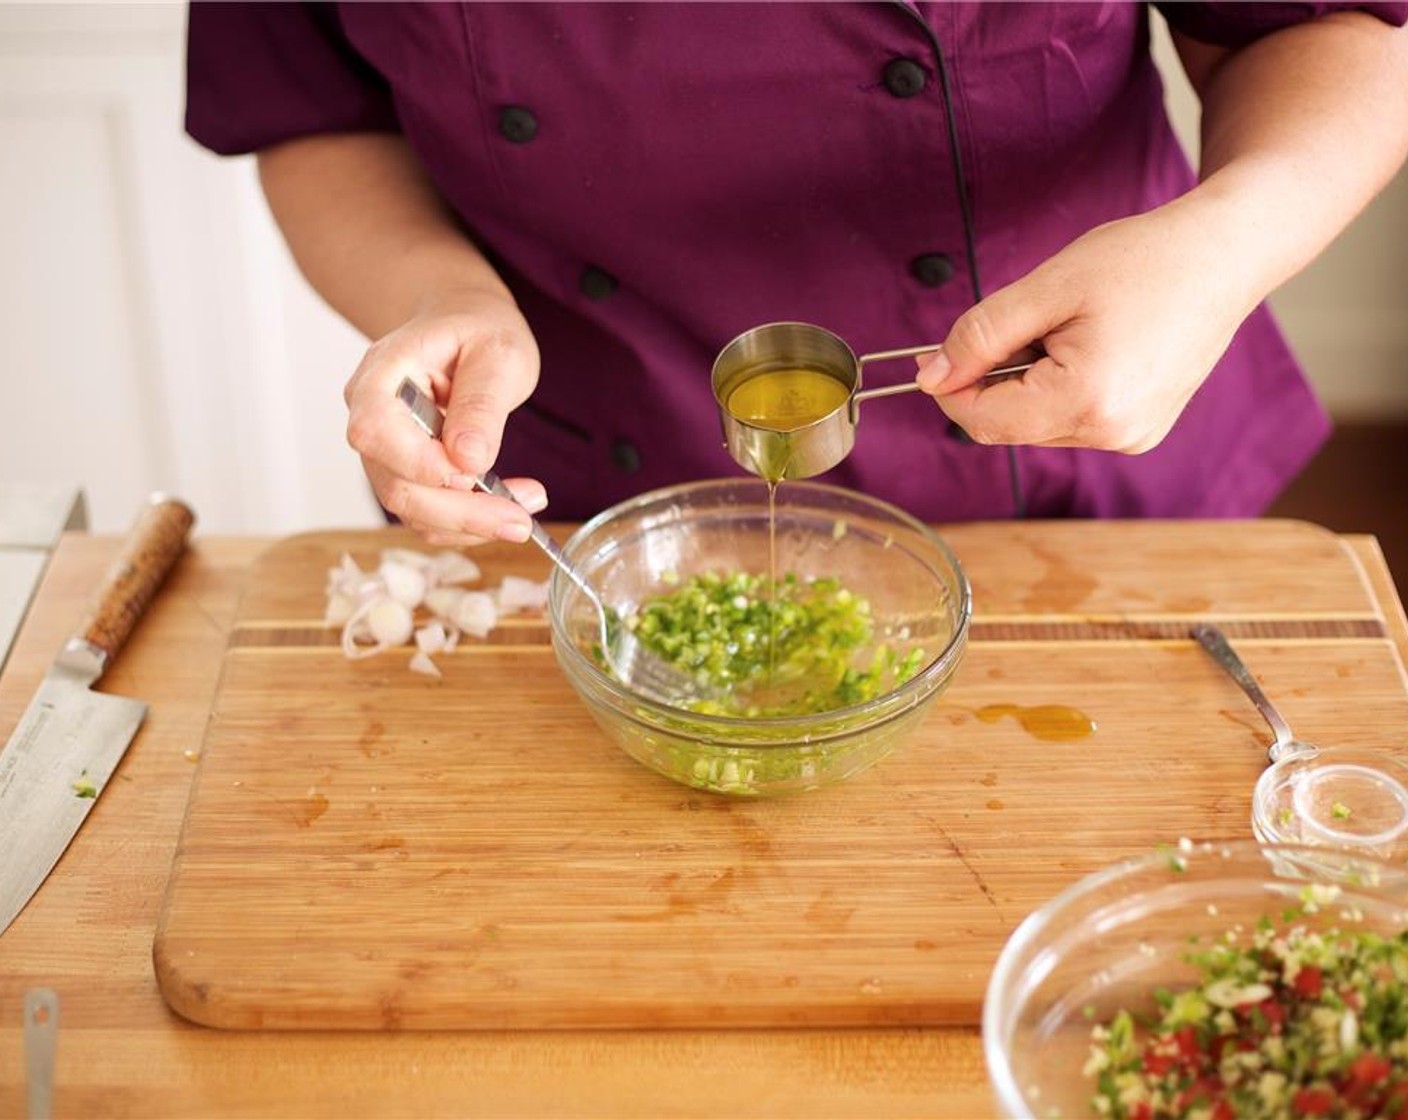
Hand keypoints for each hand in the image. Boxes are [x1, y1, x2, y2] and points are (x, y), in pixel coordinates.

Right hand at [344, 288, 546, 545]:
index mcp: (381, 374)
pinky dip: (468, 523)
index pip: (375, 431)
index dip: (420, 463)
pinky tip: (508, 508)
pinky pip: (428, 514)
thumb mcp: (498, 352)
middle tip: (521, 520)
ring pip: (412, 510)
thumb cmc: (478, 329)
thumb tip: (469, 459)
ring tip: (525, 513)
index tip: (476, 473)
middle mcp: (371, 416)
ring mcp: (386, 451)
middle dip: (460, 513)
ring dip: (470, 524)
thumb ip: (481, 403)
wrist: (466, 326)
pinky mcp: (406, 473)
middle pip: (396, 485)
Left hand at [915, 200, 1262, 452]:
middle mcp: (1113, 433)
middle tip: (1027, 322)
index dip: (951, 388)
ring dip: (1029, 383)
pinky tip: (1094, 347)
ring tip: (1073, 330)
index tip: (938, 353)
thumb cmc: (1143, 259)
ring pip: (1037, 424)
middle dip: (996, 379)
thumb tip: (932, 376)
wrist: (1226, 254)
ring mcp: (1132, 437)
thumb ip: (980, 336)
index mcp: (1089, 401)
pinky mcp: (1141, 431)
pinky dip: (1061, 387)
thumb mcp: (1047, 288)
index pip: (983, 421)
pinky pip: (1071, 419)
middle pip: (1008, 426)